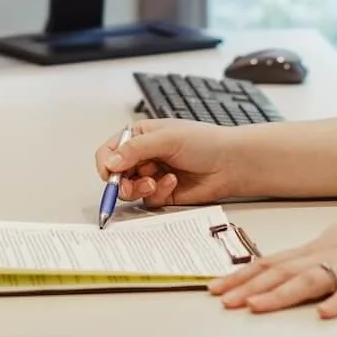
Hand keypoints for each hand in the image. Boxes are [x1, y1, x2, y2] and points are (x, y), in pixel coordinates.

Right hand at [94, 119, 241, 207]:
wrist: (230, 164)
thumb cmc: (204, 142)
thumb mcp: (166, 138)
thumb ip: (136, 149)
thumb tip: (111, 162)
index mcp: (140, 136)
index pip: (110, 150)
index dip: (106, 163)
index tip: (110, 173)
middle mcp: (143, 157)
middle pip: (116, 174)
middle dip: (121, 181)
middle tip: (129, 184)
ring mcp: (152, 175)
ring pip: (129, 190)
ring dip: (139, 188)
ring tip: (154, 182)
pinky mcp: (162, 193)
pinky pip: (148, 200)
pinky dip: (158, 193)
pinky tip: (173, 182)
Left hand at [209, 204, 336, 317]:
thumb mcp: (335, 240)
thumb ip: (309, 256)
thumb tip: (282, 265)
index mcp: (315, 249)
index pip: (270, 262)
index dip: (241, 275)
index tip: (216, 286)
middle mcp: (325, 256)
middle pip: (281, 272)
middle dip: (248, 286)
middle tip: (222, 300)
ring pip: (308, 281)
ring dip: (280, 295)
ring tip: (255, 306)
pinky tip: (325, 313)